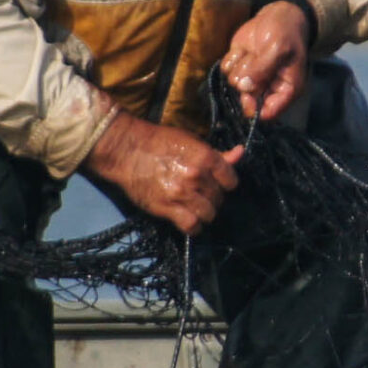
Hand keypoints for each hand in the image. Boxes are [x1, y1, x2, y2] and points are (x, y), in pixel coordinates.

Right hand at [82, 111, 244, 234]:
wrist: (126, 150)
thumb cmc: (158, 142)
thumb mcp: (190, 140)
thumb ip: (216, 153)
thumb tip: (240, 153)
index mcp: (204, 157)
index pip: (231, 180)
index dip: (226, 183)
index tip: (219, 183)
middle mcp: (196, 177)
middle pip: (219, 198)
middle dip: (214, 197)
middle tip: (202, 193)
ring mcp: (181, 194)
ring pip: (209, 214)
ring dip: (205, 212)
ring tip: (196, 207)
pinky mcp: (167, 208)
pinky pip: (191, 226)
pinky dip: (194, 227)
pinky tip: (190, 220)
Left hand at [219, 0, 311, 120]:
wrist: (277, 14)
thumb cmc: (285, 32)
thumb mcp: (278, 48)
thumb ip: (262, 69)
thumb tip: (244, 87)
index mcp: (286, 89)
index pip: (270, 113)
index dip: (256, 107)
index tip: (248, 93)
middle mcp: (268, 88)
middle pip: (248, 100)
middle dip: (246, 81)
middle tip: (252, 61)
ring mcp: (251, 77)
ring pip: (235, 83)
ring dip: (240, 65)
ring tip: (253, 51)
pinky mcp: (239, 66)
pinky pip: (226, 70)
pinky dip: (232, 58)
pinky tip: (242, 48)